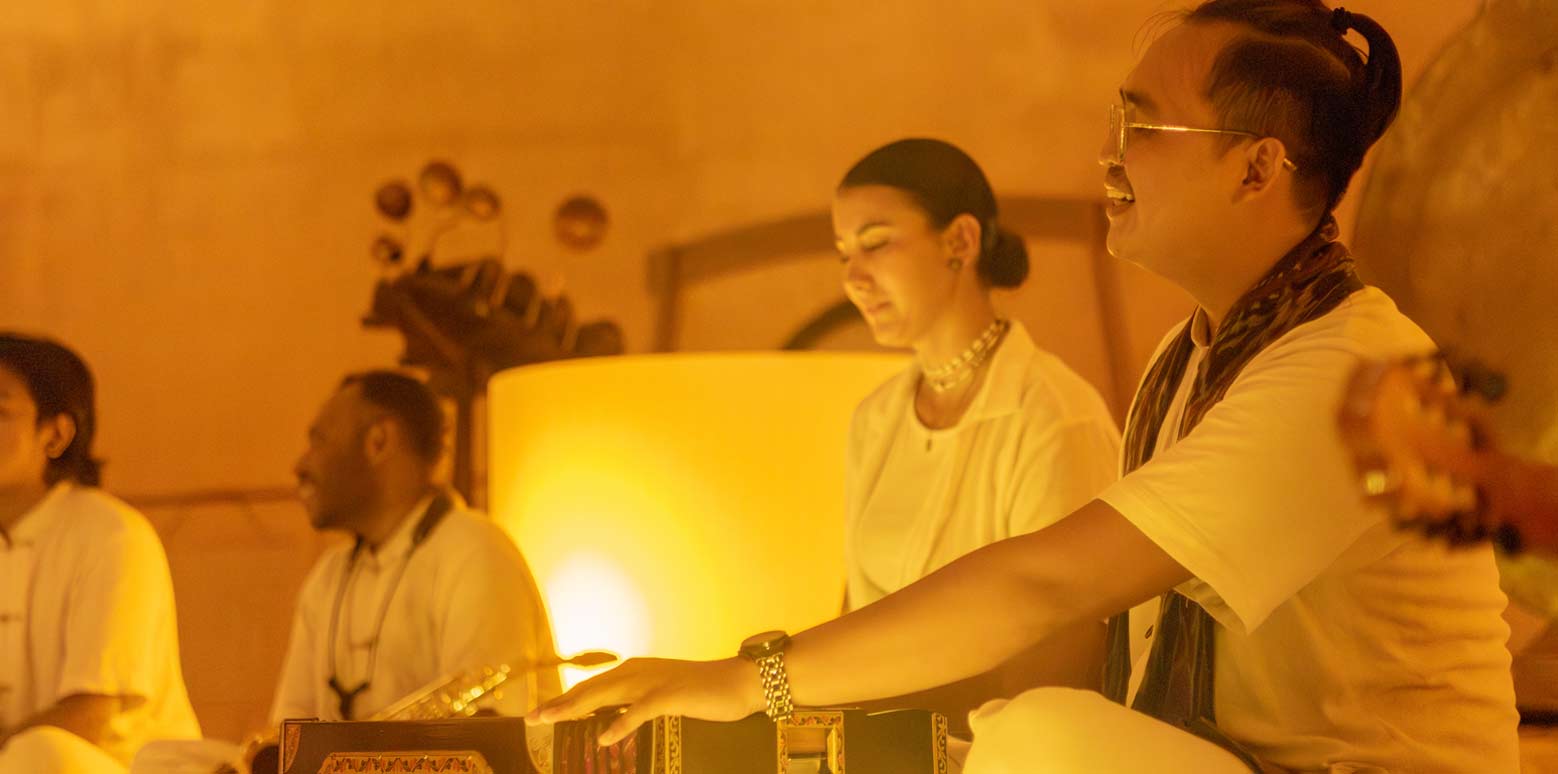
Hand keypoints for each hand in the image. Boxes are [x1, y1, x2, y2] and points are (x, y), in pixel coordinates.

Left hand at [526, 656, 763, 744]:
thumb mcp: (664, 694)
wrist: (739, 681)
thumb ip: (638, 703)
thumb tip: (612, 725)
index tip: (541, 711)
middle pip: (590, 689)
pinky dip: (620, 724)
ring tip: (551, 720)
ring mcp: (653, 682)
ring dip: (576, 708)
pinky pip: (639, 711)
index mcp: (635, 670)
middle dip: (559, 703)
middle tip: (532, 717)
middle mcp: (638, 670)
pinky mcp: (670, 695)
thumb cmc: (704, 691)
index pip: (592, 686)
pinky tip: (604, 737)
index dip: (565, 698)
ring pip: (604, 695)